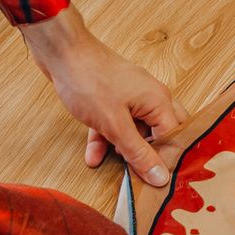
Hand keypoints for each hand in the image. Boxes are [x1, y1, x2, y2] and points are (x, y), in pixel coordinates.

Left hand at [18, 9, 187, 188]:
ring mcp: (130, 96)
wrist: (60, 52)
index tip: (155, 182)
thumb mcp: (114, 124)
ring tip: (117, 170)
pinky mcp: (111, 97)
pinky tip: (94, 155)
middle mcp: (150, 97)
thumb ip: (138, 153)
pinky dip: (106, 138)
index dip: (166, 161)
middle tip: (144, 174)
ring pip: (135, 130)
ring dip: (123, 149)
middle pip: (161, 132)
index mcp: (159, 101)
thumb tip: (160, 177)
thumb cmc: (89, 80)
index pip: (174, 138)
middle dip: (151, 154)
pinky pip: (115, 123)